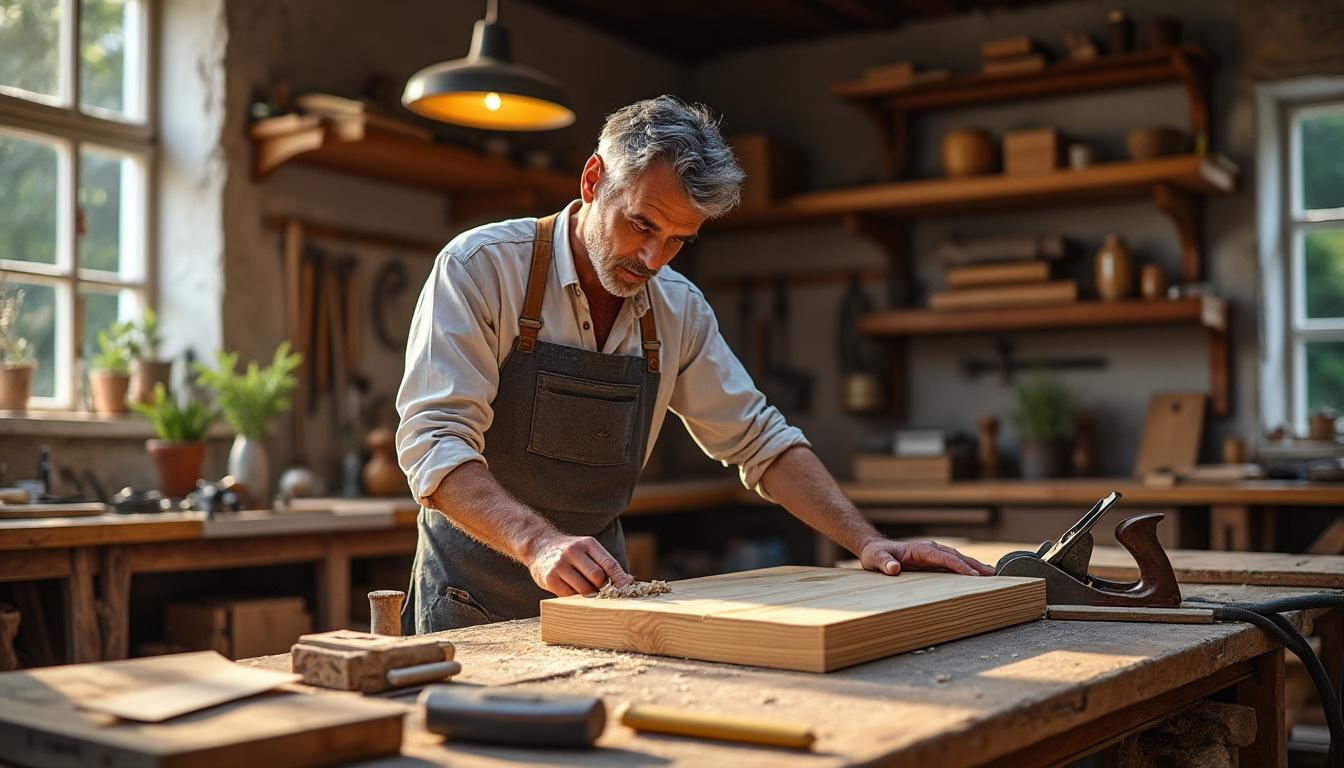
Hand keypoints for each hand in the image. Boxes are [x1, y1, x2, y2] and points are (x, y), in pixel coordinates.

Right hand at [525, 533, 633, 595]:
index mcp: (588, 544)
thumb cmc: (572, 553)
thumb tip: (628, 582)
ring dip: (589, 594)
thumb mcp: (588, 550)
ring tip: (587, 591)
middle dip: (603, 588)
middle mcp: (573, 552)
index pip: (609, 563)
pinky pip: (569, 595)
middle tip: (603, 592)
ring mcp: (560, 565)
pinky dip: (574, 596)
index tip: (628, 589)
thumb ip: (605, 564)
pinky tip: (571, 588)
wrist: (540, 546)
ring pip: (584, 589)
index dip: (620, 578)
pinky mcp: (549, 578)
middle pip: (598, 577)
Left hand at [860, 538, 994, 576]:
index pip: (943, 557)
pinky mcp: (933, 562)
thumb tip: (893, 569)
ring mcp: (933, 555)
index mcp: (920, 549)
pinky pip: (953, 564)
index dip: (958, 566)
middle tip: (993, 575)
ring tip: (992, 574)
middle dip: (974, 565)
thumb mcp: (876, 559)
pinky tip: (977, 575)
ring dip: (974, 566)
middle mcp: (930, 550)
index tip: (973, 575)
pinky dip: (966, 568)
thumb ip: (885, 563)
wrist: (875, 550)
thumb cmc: (875, 555)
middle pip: (956, 556)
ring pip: (958, 559)